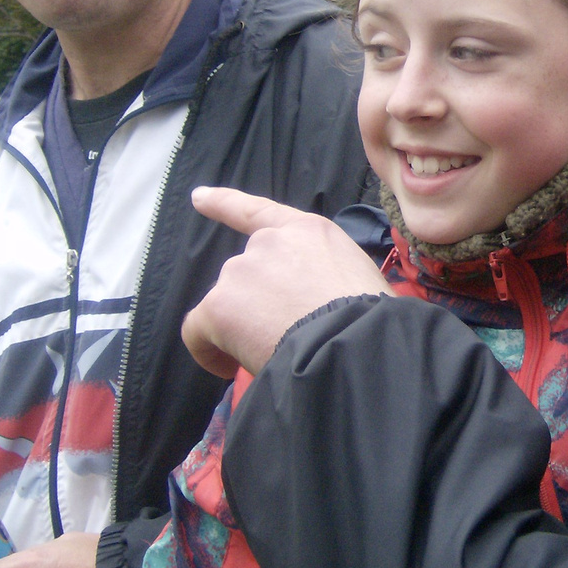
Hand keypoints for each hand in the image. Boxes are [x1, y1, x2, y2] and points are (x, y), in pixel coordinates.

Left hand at [182, 187, 390, 378]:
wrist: (352, 342)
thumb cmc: (370, 318)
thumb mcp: (357, 277)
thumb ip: (324, 275)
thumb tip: (315, 302)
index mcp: (308, 231)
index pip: (258, 211)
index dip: (224, 203)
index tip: (199, 198)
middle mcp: (268, 243)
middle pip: (247, 274)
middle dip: (257, 304)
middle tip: (283, 334)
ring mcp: (241, 271)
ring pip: (228, 304)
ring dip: (242, 326)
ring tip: (272, 352)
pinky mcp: (218, 305)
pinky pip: (197, 331)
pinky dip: (208, 351)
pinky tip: (228, 369)